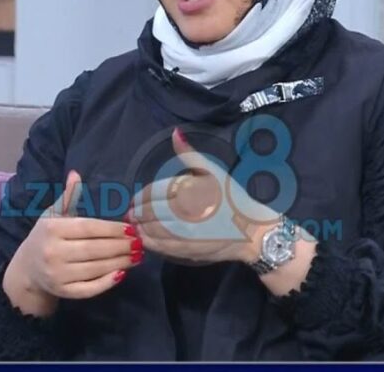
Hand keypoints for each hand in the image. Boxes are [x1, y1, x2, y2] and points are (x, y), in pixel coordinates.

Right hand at [5, 170, 142, 306]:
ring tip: (137, 256)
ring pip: (95, 268)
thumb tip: (76, 174)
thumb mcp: (53, 215)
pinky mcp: (63, 292)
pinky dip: (106, 282)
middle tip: (140, 243)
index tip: (131, 228)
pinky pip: (89, 289)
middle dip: (120, 246)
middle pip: (94, 249)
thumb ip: (68, 197)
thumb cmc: (45, 237)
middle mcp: (53, 252)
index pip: (88, 228)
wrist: (27, 270)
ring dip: (120, 262)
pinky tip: (121, 273)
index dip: (111, 228)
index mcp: (52, 229)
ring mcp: (57, 275)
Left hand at [130, 127, 280, 265]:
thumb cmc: (234, 200)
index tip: (134, 200)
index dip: (139, 197)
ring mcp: (183, 234)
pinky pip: (160, 247)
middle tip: (131, 214)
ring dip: (140, 229)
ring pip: (150, 231)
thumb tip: (175, 133)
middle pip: (147, 213)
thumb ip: (190, 155)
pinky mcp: (186, 251)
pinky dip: (149, 242)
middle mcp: (182, 213)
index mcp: (187, 191)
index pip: (151, 193)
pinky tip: (147, 239)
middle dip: (136, 213)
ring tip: (137, 226)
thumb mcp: (214, 172)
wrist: (253, 232)